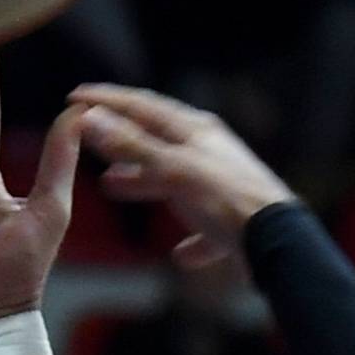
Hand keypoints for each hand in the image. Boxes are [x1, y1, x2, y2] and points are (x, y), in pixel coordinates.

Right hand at [69, 84, 296, 269]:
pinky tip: (180, 255)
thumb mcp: (173, 171)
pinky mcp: (235, 224)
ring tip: (111, 186)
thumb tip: (90, 118)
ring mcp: (223, 186)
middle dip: (120, 141)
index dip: (107, 100)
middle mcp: (209, 152)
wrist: (279, 243)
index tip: (75, 99)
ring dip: (142, 181)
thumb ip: (132, 146)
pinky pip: (206, 229)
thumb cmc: (227, 202)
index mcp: (195, 131)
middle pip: (156, 140)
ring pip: (174, 179)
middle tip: (89, 144)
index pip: (142, 106)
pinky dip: (190, 239)